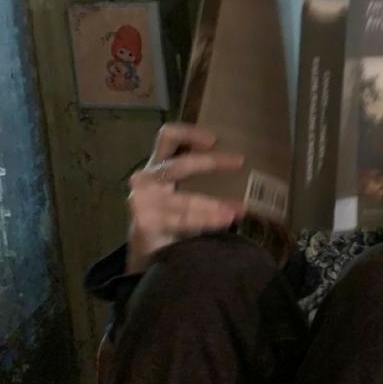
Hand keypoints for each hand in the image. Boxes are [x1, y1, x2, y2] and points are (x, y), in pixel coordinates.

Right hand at [126, 123, 244, 272]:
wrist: (149, 250)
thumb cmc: (172, 214)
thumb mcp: (183, 188)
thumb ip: (199, 175)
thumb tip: (240, 164)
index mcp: (158, 165)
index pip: (168, 137)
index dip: (189, 133)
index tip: (214, 139)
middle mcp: (147, 178)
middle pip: (179, 165)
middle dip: (213, 163)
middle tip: (240, 162)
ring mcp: (142, 200)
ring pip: (184, 199)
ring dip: (213, 205)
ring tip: (238, 210)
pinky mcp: (144, 221)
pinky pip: (182, 219)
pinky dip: (205, 220)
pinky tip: (223, 221)